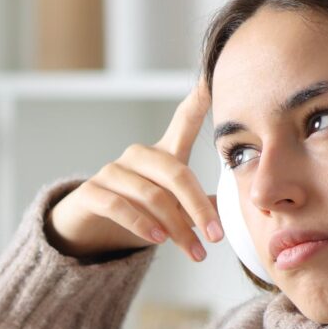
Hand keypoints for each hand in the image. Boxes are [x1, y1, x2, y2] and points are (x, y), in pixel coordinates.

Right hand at [47, 74, 221, 261]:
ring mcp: (112, 172)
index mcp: (162, 154)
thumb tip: (239, 205)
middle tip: (217, 236)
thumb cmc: (138, 211)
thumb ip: (201, 203)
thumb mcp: (173, 207)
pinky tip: (157, 241)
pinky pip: (120, 207)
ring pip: (152, 197)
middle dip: (200, 207)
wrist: (88, 229)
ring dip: (177, 229)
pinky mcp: (91, 193)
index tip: (214, 75)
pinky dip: (141, 225)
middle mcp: (137, 156)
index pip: (184, 120)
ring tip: (195, 253)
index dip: (200, 98)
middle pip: (176, 172)